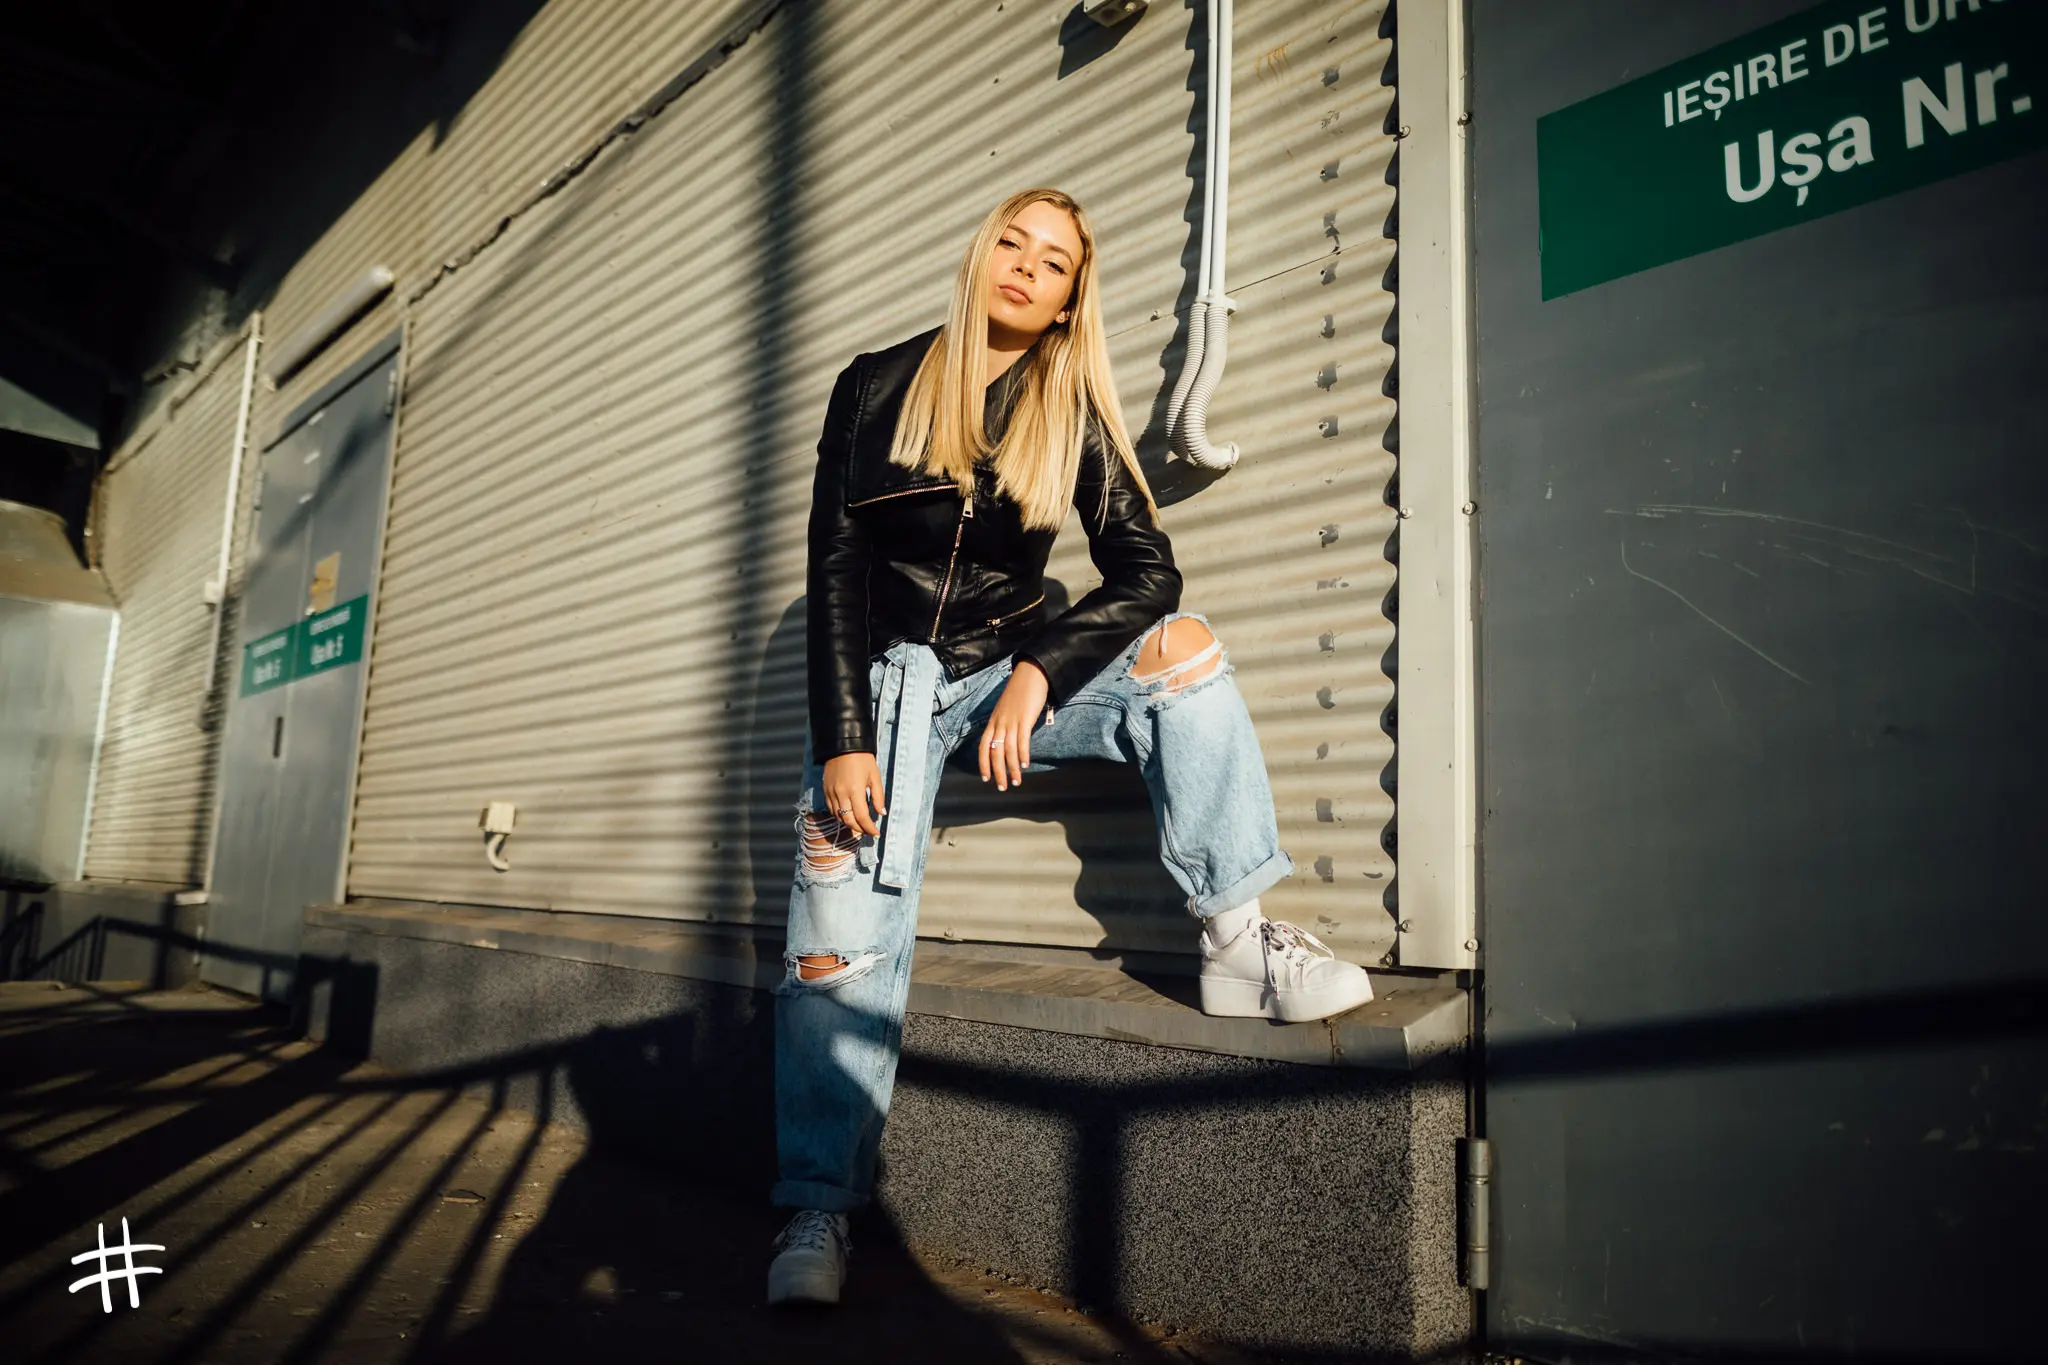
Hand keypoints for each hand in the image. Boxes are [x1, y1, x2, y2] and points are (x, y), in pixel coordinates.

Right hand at [821, 752, 886, 836]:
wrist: (843, 745)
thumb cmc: (863, 759)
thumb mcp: (875, 776)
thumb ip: (878, 797)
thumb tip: (881, 813)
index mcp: (855, 791)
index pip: (862, 817)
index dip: (869, 829)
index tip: (876, 834)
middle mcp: (841, 794)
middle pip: (848, 821)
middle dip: (859, 829)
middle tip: (868, 831)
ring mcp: (831, 793)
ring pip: (838, 816)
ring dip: (849, 823)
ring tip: (859, 825)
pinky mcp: (825, 790)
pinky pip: (831, 809)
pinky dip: (839, 815)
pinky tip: (847, 814)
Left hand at [979, 660, 1050, 790]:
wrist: (1030, 674)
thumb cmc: (1020, 692)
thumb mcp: (1006, 709)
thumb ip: (1005, 724)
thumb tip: (1007, 740)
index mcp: (993, 721)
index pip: (982, 746)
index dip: (983, 763)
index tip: (985, 778)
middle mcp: (999, 723)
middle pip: (994, 752)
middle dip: (997, 772)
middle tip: (1002, 787)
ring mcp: (1011, 721)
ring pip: (1008, 750)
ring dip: (1012, 768)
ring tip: (1016, 782)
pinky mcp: (1024, 719)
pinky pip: (1022, 741)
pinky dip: (1022, 755)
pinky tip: (1025, 765)